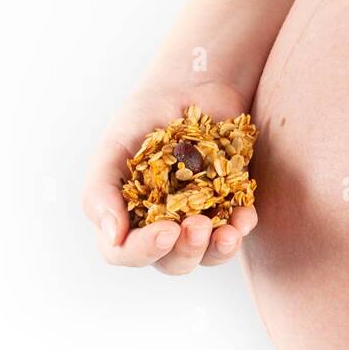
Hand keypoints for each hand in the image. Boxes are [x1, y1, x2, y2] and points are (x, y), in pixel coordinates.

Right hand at [82, 80, 258, 272]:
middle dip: (186, 251)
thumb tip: (112, 236)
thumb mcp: (115, 147)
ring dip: (219, 250)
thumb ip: (102, 191)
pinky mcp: (230, 204)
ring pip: (208, 255)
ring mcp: (198, 217)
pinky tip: (246, 215)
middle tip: (199, 225)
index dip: (144, 250)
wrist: (191, 88)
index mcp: (126, 216)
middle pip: (171, 262)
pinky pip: (237, 228)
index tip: (166, 230)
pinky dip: (243, 225)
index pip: (126, 252)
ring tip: (230, 232)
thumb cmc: (144, 118)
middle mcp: (161, 225)